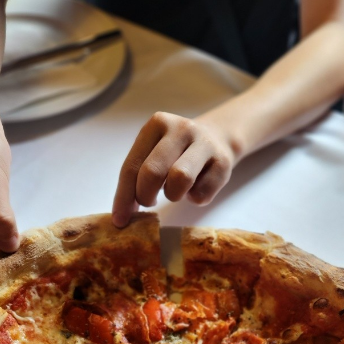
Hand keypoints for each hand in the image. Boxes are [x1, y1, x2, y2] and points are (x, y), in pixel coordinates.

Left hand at [112, 112, 236, 226]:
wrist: (218, 137)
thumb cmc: (177, 152)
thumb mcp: (154, 152)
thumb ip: (137, 176)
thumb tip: (122, 214)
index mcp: (157, 124)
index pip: (132, 166)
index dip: (123, 196)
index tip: (120, 219)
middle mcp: (181, 129)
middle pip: (152, 172)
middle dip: (145, 196)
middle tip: (149, 202)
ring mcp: (204, 143)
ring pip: (179, 180)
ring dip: (173, 195)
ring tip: (174, 191)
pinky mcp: (223, 163)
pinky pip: (201, 194)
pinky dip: (195, 199)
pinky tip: (195, 188)